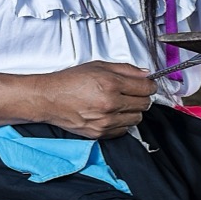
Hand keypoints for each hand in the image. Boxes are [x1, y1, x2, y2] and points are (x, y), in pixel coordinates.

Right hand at [34, 61, 156, 137]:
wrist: (49, 99)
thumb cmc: (70, 81)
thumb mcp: (98, 66)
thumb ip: (125, 69)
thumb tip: (145, 74)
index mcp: (111, 84)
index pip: (146, 88)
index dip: (150, 86)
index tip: (148, 85)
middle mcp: (110, 104)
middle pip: (144, 105)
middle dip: (142, 97)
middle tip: (133, 93)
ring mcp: (106, 121)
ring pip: (137, 119)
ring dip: (133, 111)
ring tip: (120, 104)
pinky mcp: (100, 133)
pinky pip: (124, 130)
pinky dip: (122, 123)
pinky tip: (112, 114)